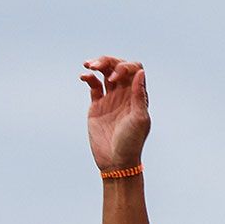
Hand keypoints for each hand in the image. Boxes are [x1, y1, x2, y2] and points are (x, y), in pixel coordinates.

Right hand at [82, 56, 149, 171]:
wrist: (116, 162)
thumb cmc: (131, 142)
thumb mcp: (139, 119)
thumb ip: (139, 95)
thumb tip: (140, 72)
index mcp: (137, 95)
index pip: (133, 69)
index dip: (124, 66)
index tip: (115, 78)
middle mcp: (125, 93)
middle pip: (117, 66)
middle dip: (108, 61)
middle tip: (97, 65)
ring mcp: (111, 98)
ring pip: (105, 73)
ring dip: (98, 65)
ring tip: (89, 65)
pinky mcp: (97, 105)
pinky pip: (93, 85)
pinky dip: (88, 77)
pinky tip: (84, 77)